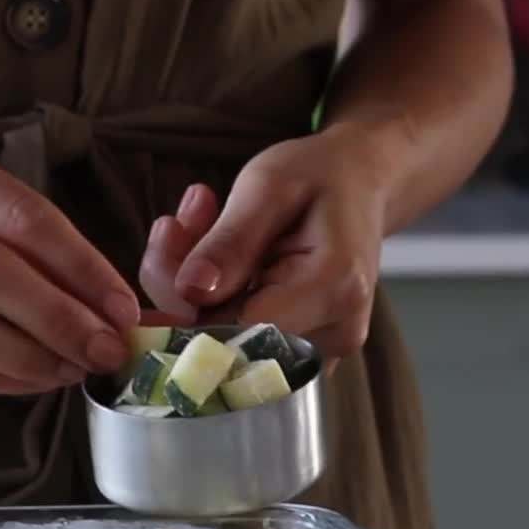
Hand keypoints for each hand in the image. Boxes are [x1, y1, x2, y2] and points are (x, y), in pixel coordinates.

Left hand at [146, 125, 389, 358]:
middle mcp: (335, 332)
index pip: (239, 329)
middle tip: (177, 223)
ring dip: (193, 292)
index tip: (165, 251)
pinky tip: (215, 257)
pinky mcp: (306, 353)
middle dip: (183, 287)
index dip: (186, 306)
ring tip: (200, 224)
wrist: (363, 184)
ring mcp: (324, 350)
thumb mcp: (268, 185)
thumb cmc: (320, 174)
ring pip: (224, 341)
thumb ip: (231, 241)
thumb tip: (190, 292)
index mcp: (334, 287)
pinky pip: (239, 340)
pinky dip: (213, 302)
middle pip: (226, 338)